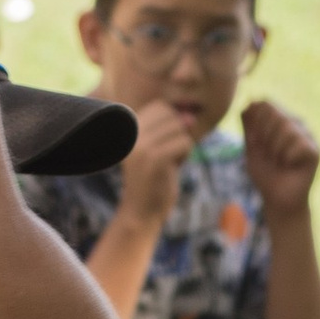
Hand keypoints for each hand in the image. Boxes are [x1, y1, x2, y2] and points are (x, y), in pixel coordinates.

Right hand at [119, 95, 197, 228]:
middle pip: (172, 116)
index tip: (161, 146)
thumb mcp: (161, 147)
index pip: (161, 107)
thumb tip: (190, 117)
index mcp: (128, 127)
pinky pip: (185, 143)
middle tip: (166, 156)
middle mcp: (131, 133)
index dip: (171, 124)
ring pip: (180, 129)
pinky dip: (185, 156)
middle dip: (178, 135)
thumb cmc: (154, 179)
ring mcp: (141, 145)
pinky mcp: (154, 158)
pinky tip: (172, 169)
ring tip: (167, 164)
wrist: (141, 211)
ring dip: (182, 147)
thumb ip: (174, 127)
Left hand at [240, 95, 319, 222]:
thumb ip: (249, 126)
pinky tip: (290, 166)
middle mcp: (296, 124)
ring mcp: (307, 136)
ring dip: (275, 149)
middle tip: (268, 155)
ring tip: (278, 162)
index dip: (255, 123)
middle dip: (264, 137)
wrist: (278, 201)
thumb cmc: (265, 175)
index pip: (265, 104)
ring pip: (287, 128)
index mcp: (280, 121)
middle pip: (275, 113)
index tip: (255, 143)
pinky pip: (298, 143)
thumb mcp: (251, 148)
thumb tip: (250, 101)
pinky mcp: (315, 150)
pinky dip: (287, 158)